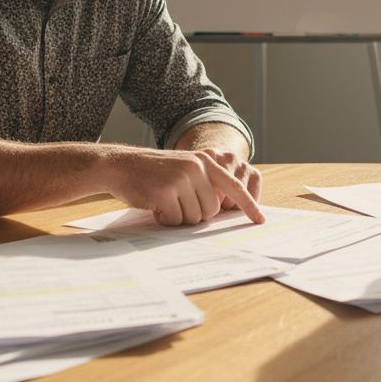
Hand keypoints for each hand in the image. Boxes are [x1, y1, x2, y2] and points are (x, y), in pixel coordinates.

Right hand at [103, 148, 264, 225]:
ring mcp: (180, 179)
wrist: (121, 166)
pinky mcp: (165, 192)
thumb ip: (204, 183)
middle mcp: (196, 168)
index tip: (260, 220)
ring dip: (179, 217)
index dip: (248, 205)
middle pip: (211, 210)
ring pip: (194, 217)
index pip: (233, 186)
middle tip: (176, 203)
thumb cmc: (153, 173)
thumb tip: (222, 210)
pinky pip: (175, 220)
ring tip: (164, 201)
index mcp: (204, 161)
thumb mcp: (184, 169)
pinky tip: (155, 205)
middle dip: (195, 214)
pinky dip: (165, 219)